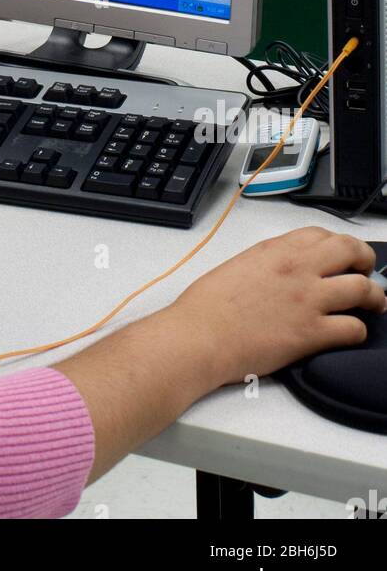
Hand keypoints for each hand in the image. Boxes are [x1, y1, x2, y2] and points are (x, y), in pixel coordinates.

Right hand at [170, 227, 386, 386]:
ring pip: (362, 289)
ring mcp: (308, 300)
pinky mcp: (311, 333)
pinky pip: (353, 329)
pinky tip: (350, 332)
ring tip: (374, 304)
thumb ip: (270, 262)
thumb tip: (289, 269)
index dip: (339, 243)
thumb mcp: (240, 265)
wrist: (201, 335)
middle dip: (366, 260)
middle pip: (351, 252)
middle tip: (368, 271)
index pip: (323, 234)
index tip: (343, 254)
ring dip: (374, 297)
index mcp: (277, 249)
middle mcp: (298, 269)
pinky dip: (359, 331)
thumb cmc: (209, 305)